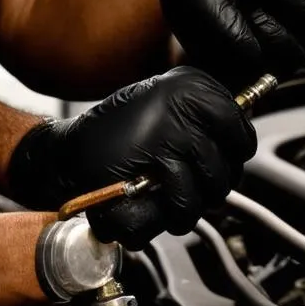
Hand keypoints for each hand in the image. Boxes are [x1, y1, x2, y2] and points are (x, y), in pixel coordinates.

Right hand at [7, 67, 255, 249]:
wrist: (64, 155)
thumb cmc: (111, 136)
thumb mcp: (159, 108)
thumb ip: (200, 120)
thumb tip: (238, 142)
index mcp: (190, 86)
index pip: (239, 129)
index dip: (233, 153)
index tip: (220, 158)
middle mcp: (185, 106)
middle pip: (227, 168)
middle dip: (209, 189)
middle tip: (184, 188)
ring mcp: (173, 135)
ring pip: (209, 192)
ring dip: (186, 208)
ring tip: (161, 200)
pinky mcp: (158, 168)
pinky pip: (183, 206)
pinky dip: (163, 219)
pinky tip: (145, 208)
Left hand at [159, 0, 304, 87]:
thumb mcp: (205, 9)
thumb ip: (234, 36)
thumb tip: (257, 60)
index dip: (298, 43)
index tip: (277, 65)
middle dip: (288, 50)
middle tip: (266, 68)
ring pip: (295, 33)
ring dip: (279, 51)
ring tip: (254, 62)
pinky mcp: (262, 4)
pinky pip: (279, 32)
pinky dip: (268, 48)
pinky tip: (248, 56)